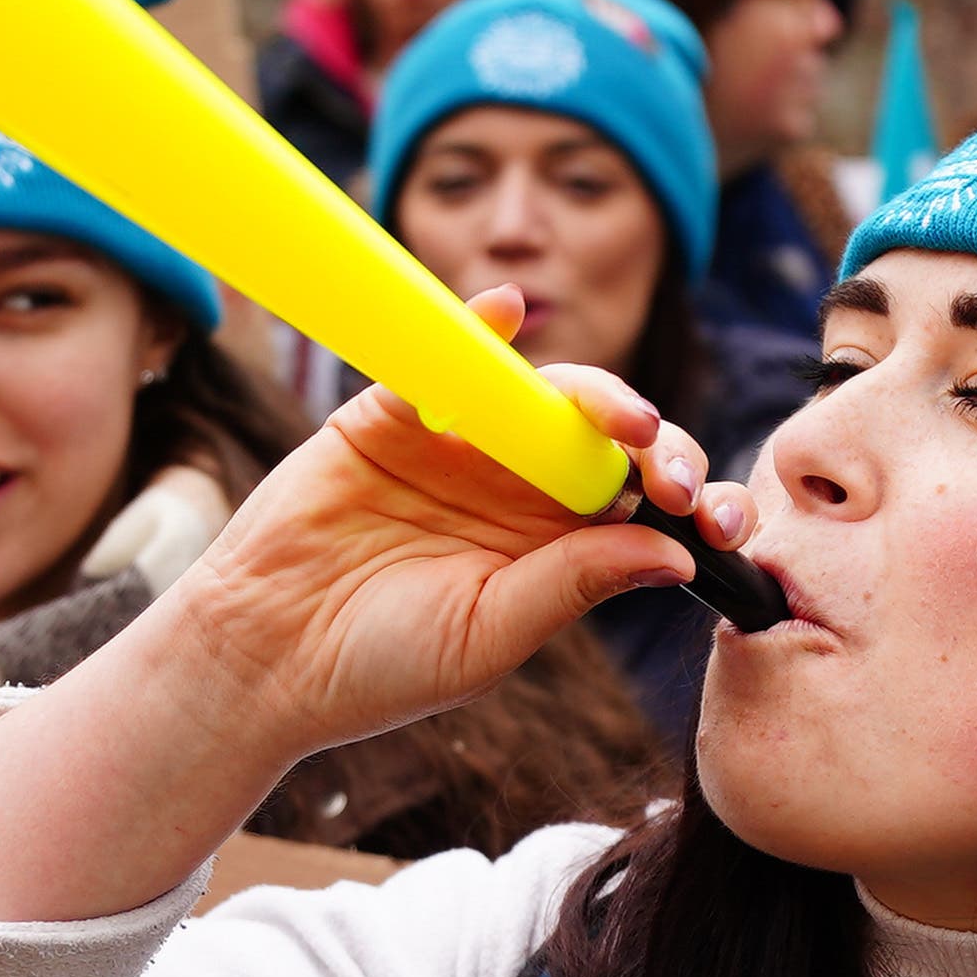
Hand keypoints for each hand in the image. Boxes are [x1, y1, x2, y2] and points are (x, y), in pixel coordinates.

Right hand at [0, 296, 739, 924]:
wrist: (264, 655)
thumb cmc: (378, 664)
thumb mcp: (493, 632)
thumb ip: (578, 583)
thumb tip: (681, 551)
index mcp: (557, 545)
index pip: (644, 503)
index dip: (689, 498)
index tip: (712, 516)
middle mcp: (520, 486)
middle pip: (608, 440)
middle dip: (656, 445)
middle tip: (669, 471)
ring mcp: (462, 442)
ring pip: (545, 393)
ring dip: (594, 395)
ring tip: (622, 420)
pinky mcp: (396, 410)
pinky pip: (448, 355)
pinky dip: (479, 324)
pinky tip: (508, 312)